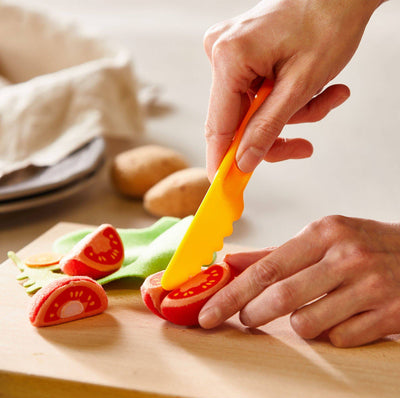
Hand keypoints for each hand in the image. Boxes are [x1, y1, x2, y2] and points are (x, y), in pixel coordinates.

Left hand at [199, 215, 399, 346]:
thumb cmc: (364, 243)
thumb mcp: (322, 237)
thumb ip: (274, 253)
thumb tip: (232, 263)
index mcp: (324, 232)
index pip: (267, 268)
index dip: (232, 293)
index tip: (209, 311)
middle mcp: (346, 257)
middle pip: (281, 297)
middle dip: (252, 313)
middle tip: (244, 317)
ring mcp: (370, 287)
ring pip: (307, 324)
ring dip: (297, 323)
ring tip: (308, 309)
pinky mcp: (389, 315)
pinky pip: (338, 338)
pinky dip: (330, 332)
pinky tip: (341, 315)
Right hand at [204, 0, 382, 178]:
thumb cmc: (328, 22)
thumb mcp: (300, 86)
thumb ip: (267, 128)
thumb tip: (243, 161)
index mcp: (229, 58)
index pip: (219, 125)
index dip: (223, 160)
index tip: (225, 186)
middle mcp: (221, 53)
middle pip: (238, 120)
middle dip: (275, 133)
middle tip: (303, 146)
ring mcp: (230, 53)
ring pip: (252, 109)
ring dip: (290, 113)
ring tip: (326, 98)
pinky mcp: (242, 55)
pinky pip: (258, 93)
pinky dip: (286, 98)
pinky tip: (317, 89)